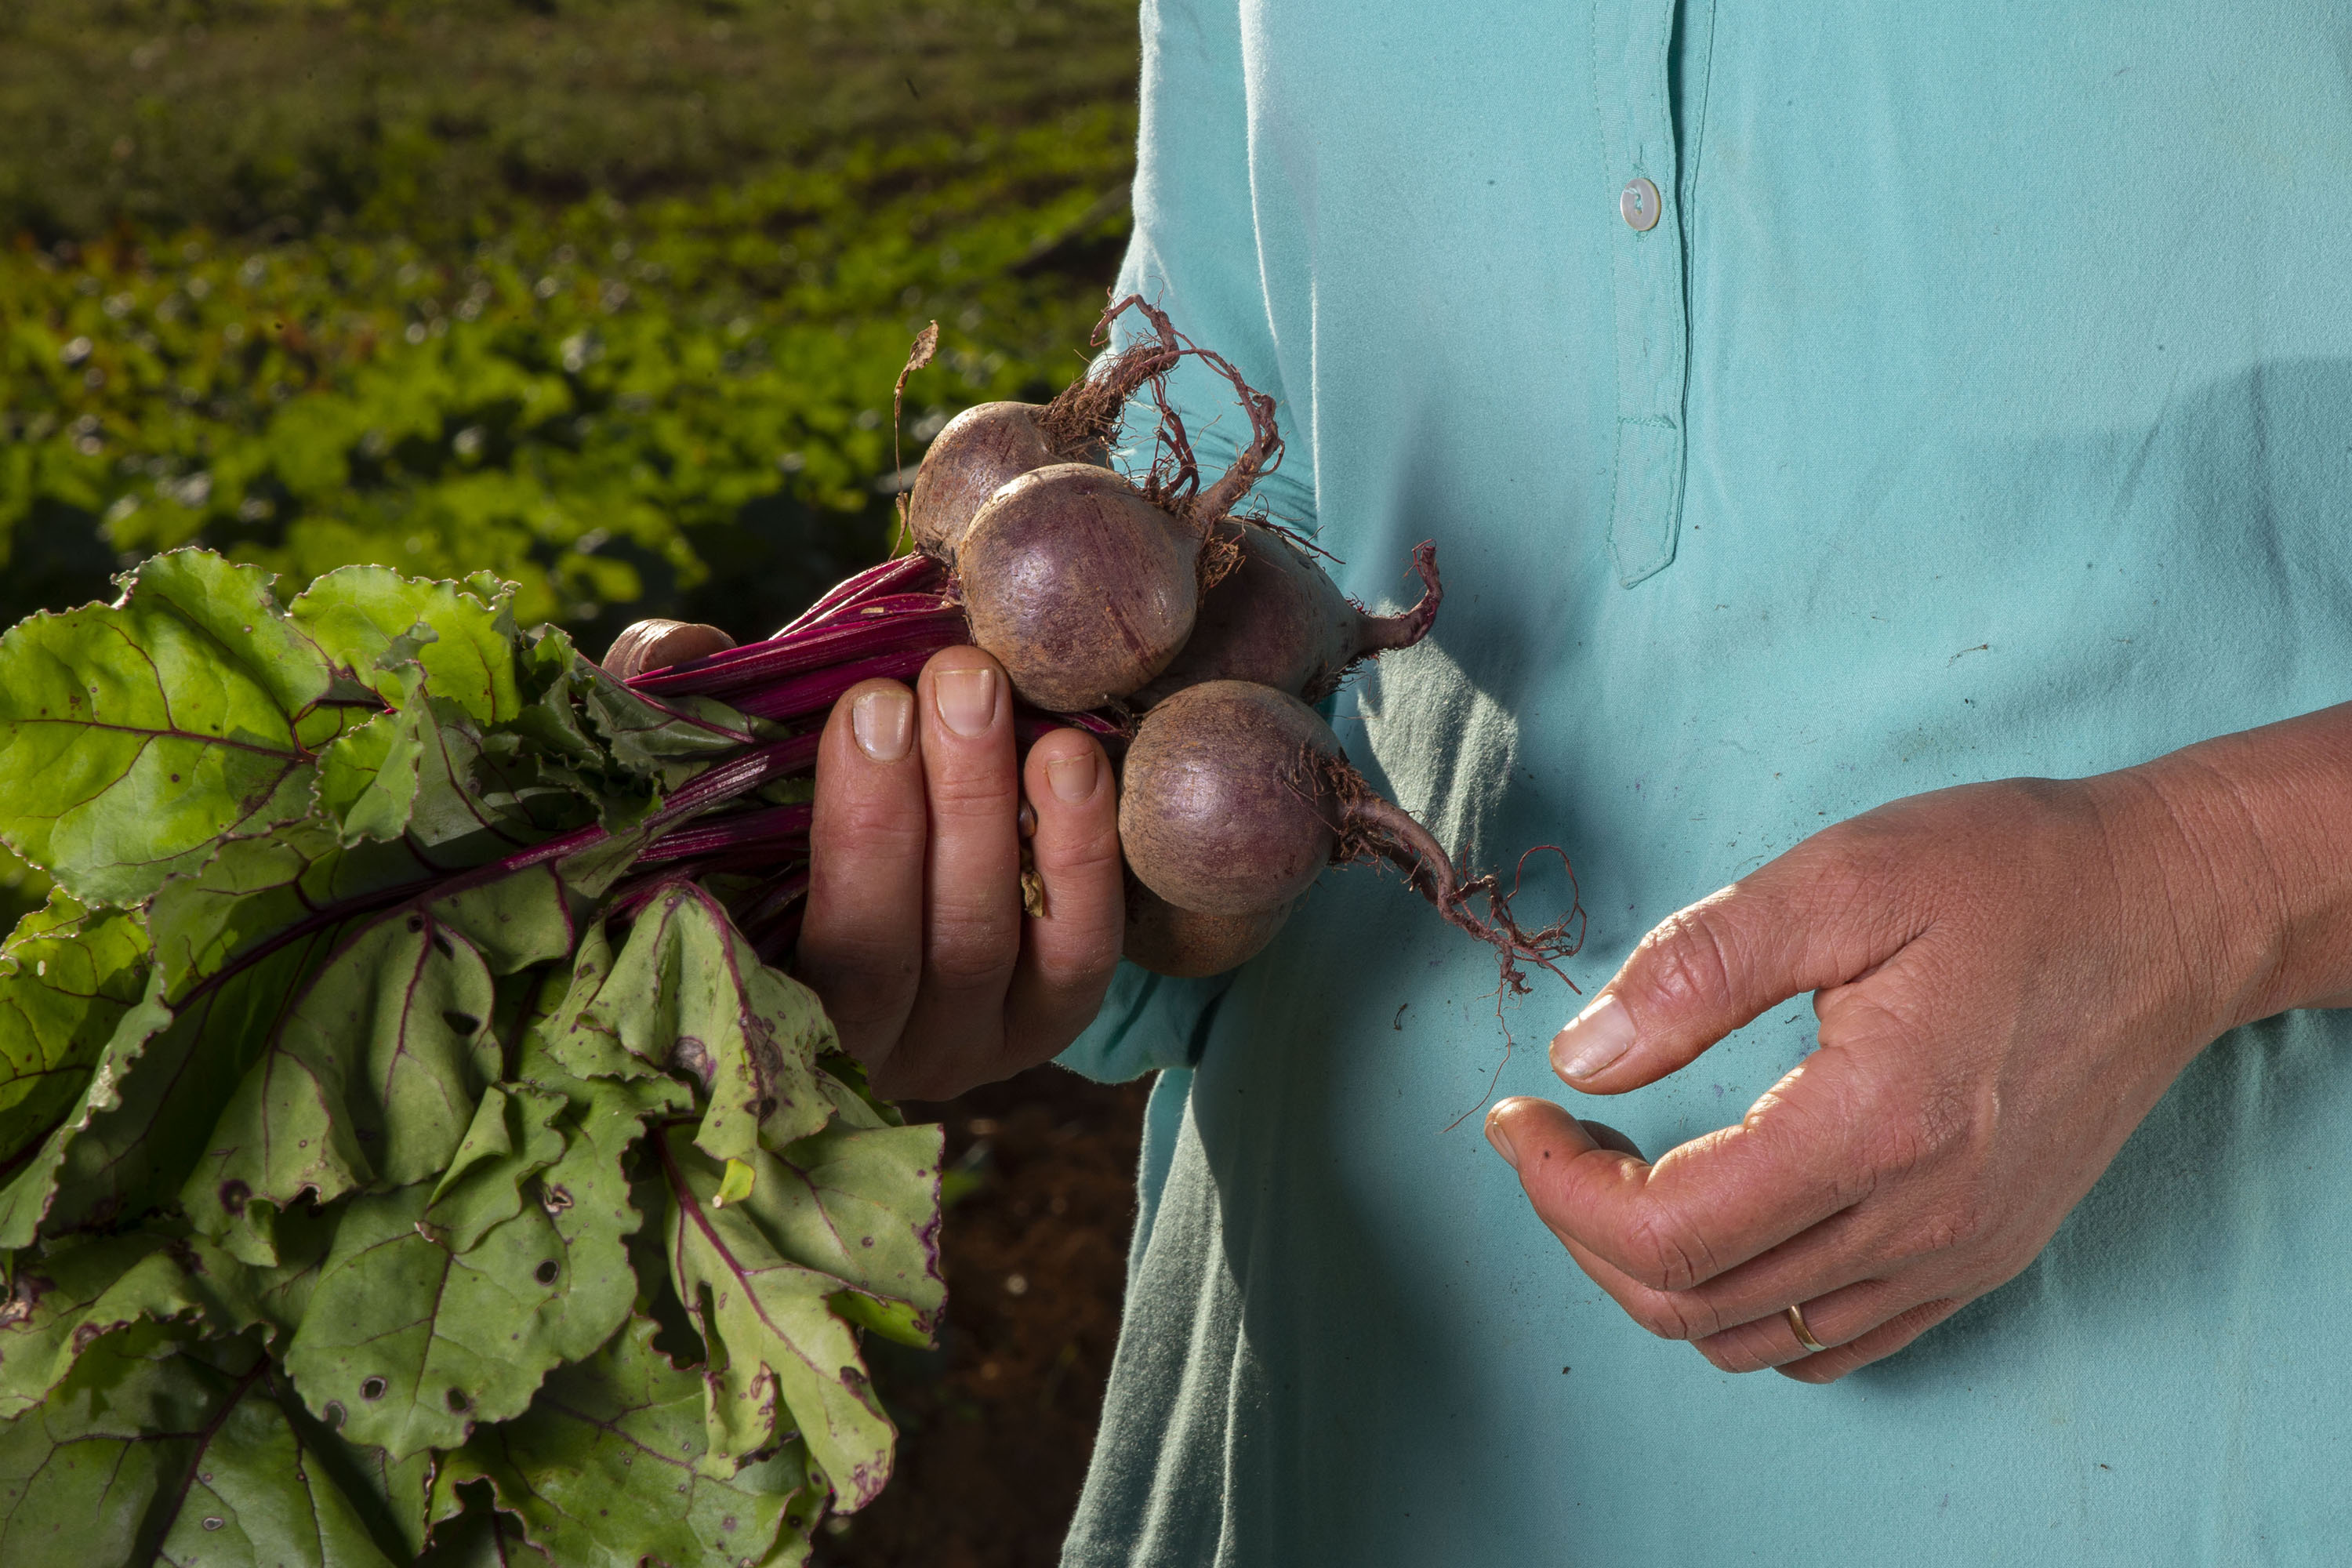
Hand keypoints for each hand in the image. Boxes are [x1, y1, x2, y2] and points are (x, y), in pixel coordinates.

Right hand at [603, 619, 1124, 1100]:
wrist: (887, 850)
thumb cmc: (765, 812)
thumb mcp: (702, 770)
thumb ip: (670, 712)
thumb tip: (690, 648)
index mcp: (756, 1003)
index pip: (787, 948)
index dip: (847, 835)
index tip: (865, 707)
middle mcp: (861, 1050)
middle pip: (895, 950)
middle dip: (921, 807)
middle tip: (945, 682)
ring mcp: (964, 1047)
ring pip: (985, 945)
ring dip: (996, 809)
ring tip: (997, 695)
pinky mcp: (1049, 1021)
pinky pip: (1080, 953)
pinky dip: (1081, 855)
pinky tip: (1072, 758)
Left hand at [1482, 733, 2349, 1382]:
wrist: (2171, 909)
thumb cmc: (2011, 874)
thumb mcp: (1841, 876)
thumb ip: (1697, 969)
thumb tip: (1580, 1057)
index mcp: (1876, 1127)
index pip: (1666, 1230)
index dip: (1556, 1185)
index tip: (1515, 1115)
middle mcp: (1921, 1220)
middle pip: (1691, 1301)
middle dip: (1583, 1228)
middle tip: (1553, 1134)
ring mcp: (1957, 1255)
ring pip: (1751, 1338)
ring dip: (1654, 1270)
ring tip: (1621, 1170)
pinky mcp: (1981, 1258)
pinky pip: (1831, 1342)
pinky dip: (1743, 1304)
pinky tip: (1719, 1213)